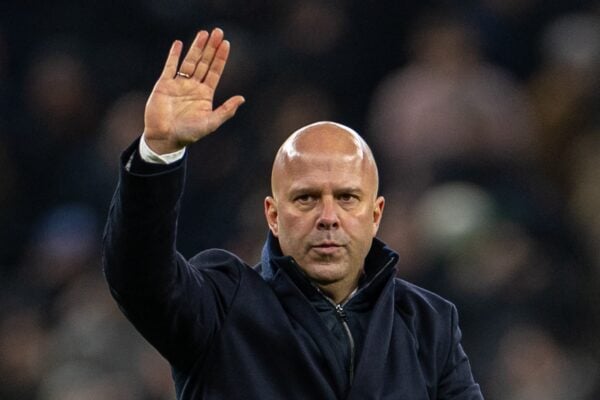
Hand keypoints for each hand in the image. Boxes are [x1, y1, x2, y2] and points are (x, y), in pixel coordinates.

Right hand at [143, 28, 244, 153]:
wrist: (165, 138)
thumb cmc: (189, 134)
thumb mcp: (211, 123)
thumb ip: (226, 110)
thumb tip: (242, 98)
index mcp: (205, 94)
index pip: (215, 72)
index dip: (220, 58)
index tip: (226, 44)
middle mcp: (193, 86)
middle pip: (204, 63)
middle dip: (211, 48)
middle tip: (218, 32)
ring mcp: (179, 84)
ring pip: (189, 61)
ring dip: (196, 47)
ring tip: (203, 33)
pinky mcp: (164, 85)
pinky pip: (170, 67)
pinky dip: (174, 55)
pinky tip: (178, 44)